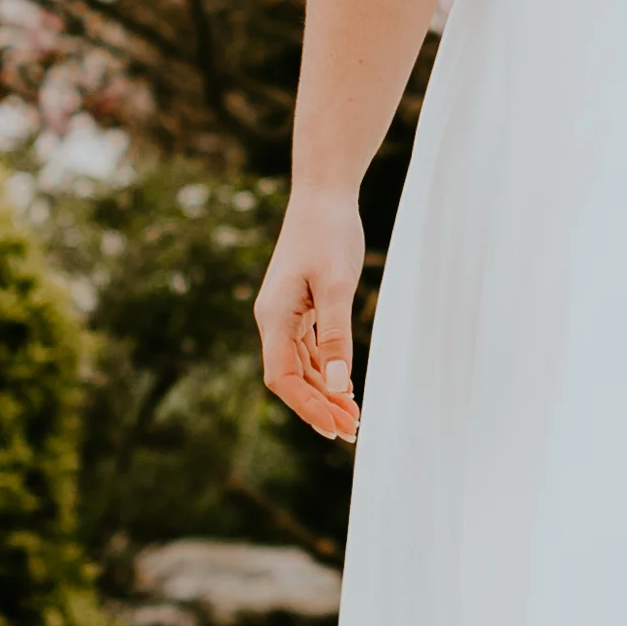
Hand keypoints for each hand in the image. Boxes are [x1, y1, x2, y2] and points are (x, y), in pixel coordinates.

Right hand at [256, 189, 369, 443]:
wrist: (324, 194)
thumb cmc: (329, 233)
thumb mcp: (338, 285)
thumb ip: (336, 336)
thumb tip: (337, 385)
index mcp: (274, 317)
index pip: (281, 378)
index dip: (306, 407)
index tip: (334, 427)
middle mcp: (274, 320)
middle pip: (290, 378)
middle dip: (319, 407)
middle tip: (352, 431)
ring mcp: (285, 314)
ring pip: (300, 367)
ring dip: (324, 393)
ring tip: (353, 418)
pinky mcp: (300, 307)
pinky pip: (308, 351)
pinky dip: (326, 371)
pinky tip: (345, 388)